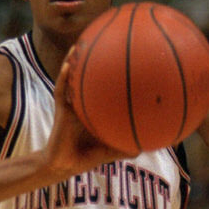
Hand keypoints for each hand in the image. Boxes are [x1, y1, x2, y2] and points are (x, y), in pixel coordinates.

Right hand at [43, 55, 127, 178]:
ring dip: (74, 61)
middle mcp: (83, 103)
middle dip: (93, 60)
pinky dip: (63, 77)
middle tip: (103, 43)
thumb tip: (149, 147)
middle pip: (87, 77)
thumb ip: (127, 148)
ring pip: (71, 78)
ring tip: (80, 44)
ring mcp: (71, 104)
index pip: (104, 90)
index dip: (112, 76)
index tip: (125, 61)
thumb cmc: (86, 158)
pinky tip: (68, 65)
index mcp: (95, 110)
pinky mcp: (60, 109)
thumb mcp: (111, 152)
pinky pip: (60, 90)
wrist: (64, 165)